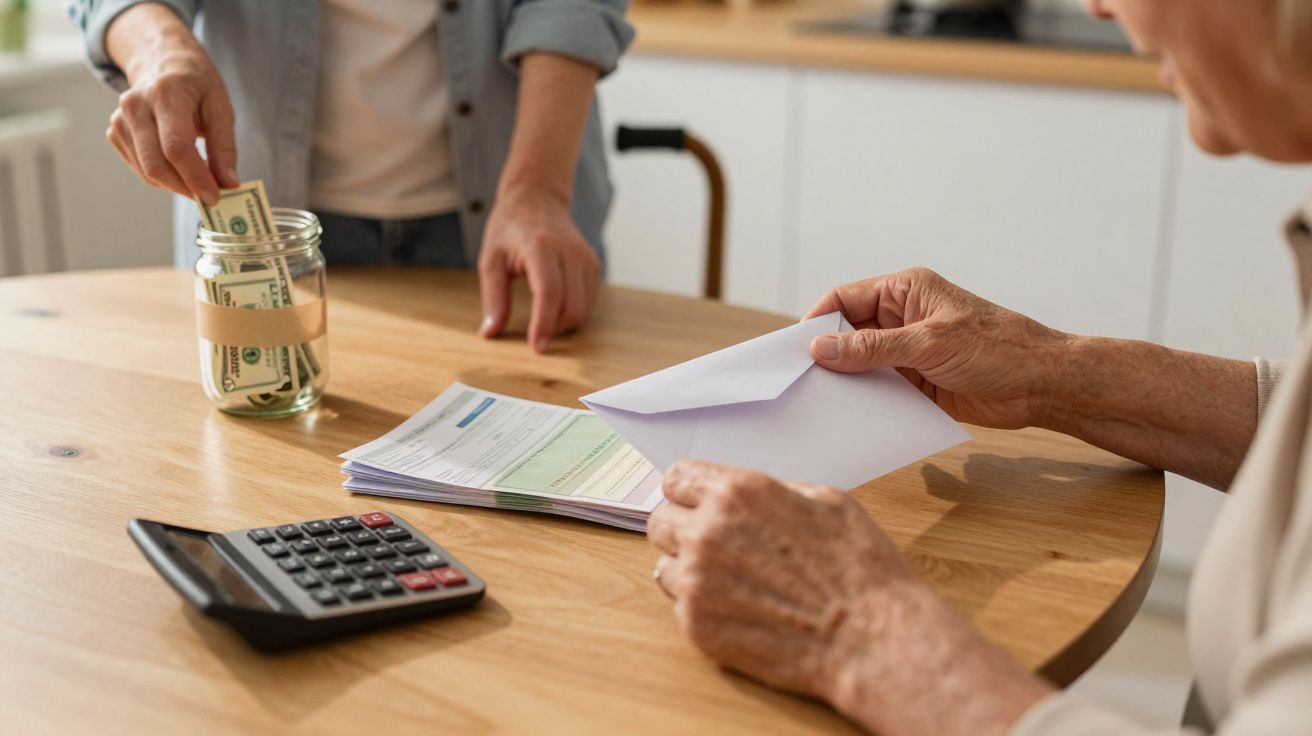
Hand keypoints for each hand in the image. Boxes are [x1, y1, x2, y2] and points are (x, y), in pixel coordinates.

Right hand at [104, 4, 238, 205]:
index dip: (195, 178)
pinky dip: (163, 177)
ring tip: (199, 180)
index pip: (176, 148)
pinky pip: (140, 168)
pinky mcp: (115, 133)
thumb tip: (228, 184)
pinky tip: (180, 168)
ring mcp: (120, 120)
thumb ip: (224, 147)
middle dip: (186, 188)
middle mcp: (136, 106)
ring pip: (147, 171)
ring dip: (176, 185)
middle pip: (156, 164)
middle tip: (211, 197)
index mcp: (165, 94)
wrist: (160, 60)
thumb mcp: (220, 106)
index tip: (215, 198)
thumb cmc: (195, 82)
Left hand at [478, 185, 600, 352]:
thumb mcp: (491, 260)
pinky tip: (556, 305)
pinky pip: (590, 301)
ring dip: (564, 324)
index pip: (549, 294)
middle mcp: (569, 252)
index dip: (544, 325)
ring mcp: (585, 258)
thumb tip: (490, 333)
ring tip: (543, 317)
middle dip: (554, 329)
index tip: (537, 348)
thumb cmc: (509, 229)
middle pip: (571, 307)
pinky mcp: (593, 264)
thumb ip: (493, 298)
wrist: (537, 199)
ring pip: (584, 309)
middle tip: (534, 332)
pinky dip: (574, 312)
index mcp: (541, 248)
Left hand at [647, 460, 1050, 735]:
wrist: (872, 638)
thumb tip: (746, 496)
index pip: (676, 479)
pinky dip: (703, 607)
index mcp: (737, 493)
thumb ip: (772, 492)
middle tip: (716, 547)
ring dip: (690, 571)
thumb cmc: (859, 570)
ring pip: (664, 566)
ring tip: (734, 583)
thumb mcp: (826, 501)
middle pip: (660, 522)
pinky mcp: (698, 626)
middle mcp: (707, 532)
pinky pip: (679, 606)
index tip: (697, 504)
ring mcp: (698, 582)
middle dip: (685, 530)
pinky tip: (742, 610)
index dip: (689, 492)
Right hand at [804, 268, 1071, 429]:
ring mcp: (908, 352)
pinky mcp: (916, 382)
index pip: (846, 298)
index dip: (818, 320)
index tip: (795, 347)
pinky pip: (879, 389)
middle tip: (801, 378)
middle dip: (827, 354)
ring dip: (846, 381)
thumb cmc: (997, 348)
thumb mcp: (929, 343)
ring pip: (861, 364)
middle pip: (848, 332)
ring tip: (820, 400)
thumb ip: (873, 348)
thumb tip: (822, 349)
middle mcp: (902, 318)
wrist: (1041, 385)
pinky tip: (851, 415)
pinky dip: (865, 401)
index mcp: (905, 292)